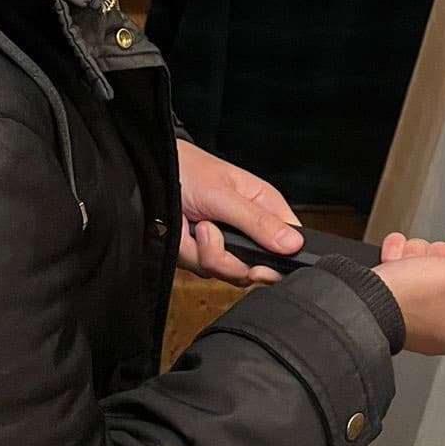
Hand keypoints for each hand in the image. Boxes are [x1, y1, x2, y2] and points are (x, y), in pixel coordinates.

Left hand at [174, 138, 303, 284]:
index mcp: (266, 208)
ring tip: (197, 226)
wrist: (151, 178)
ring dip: (206, 253)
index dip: (280, 260)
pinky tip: (186, 233)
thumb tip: (293, 243)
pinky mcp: (205, 257)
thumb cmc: (190, 172)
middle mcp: (251, 231)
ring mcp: (228, 246)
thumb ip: (258, 222)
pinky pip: (205, 271)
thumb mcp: (225, 196)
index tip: (258, 266)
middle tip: (213, 237)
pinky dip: (190, 254)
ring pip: (229, 274)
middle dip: (230, 258)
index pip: (290, 243)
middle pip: (259, 268)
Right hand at [374, 233, 444, 355]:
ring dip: (415, 255)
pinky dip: (398, 256)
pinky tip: (393, 261)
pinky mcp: (394, 300)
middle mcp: (438, 327)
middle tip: (428, 268)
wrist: (360, 299)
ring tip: (405, 265)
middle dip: (437, 259)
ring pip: (427, 265)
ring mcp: (414, 313)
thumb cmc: (407, 301)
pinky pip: (404, 265)